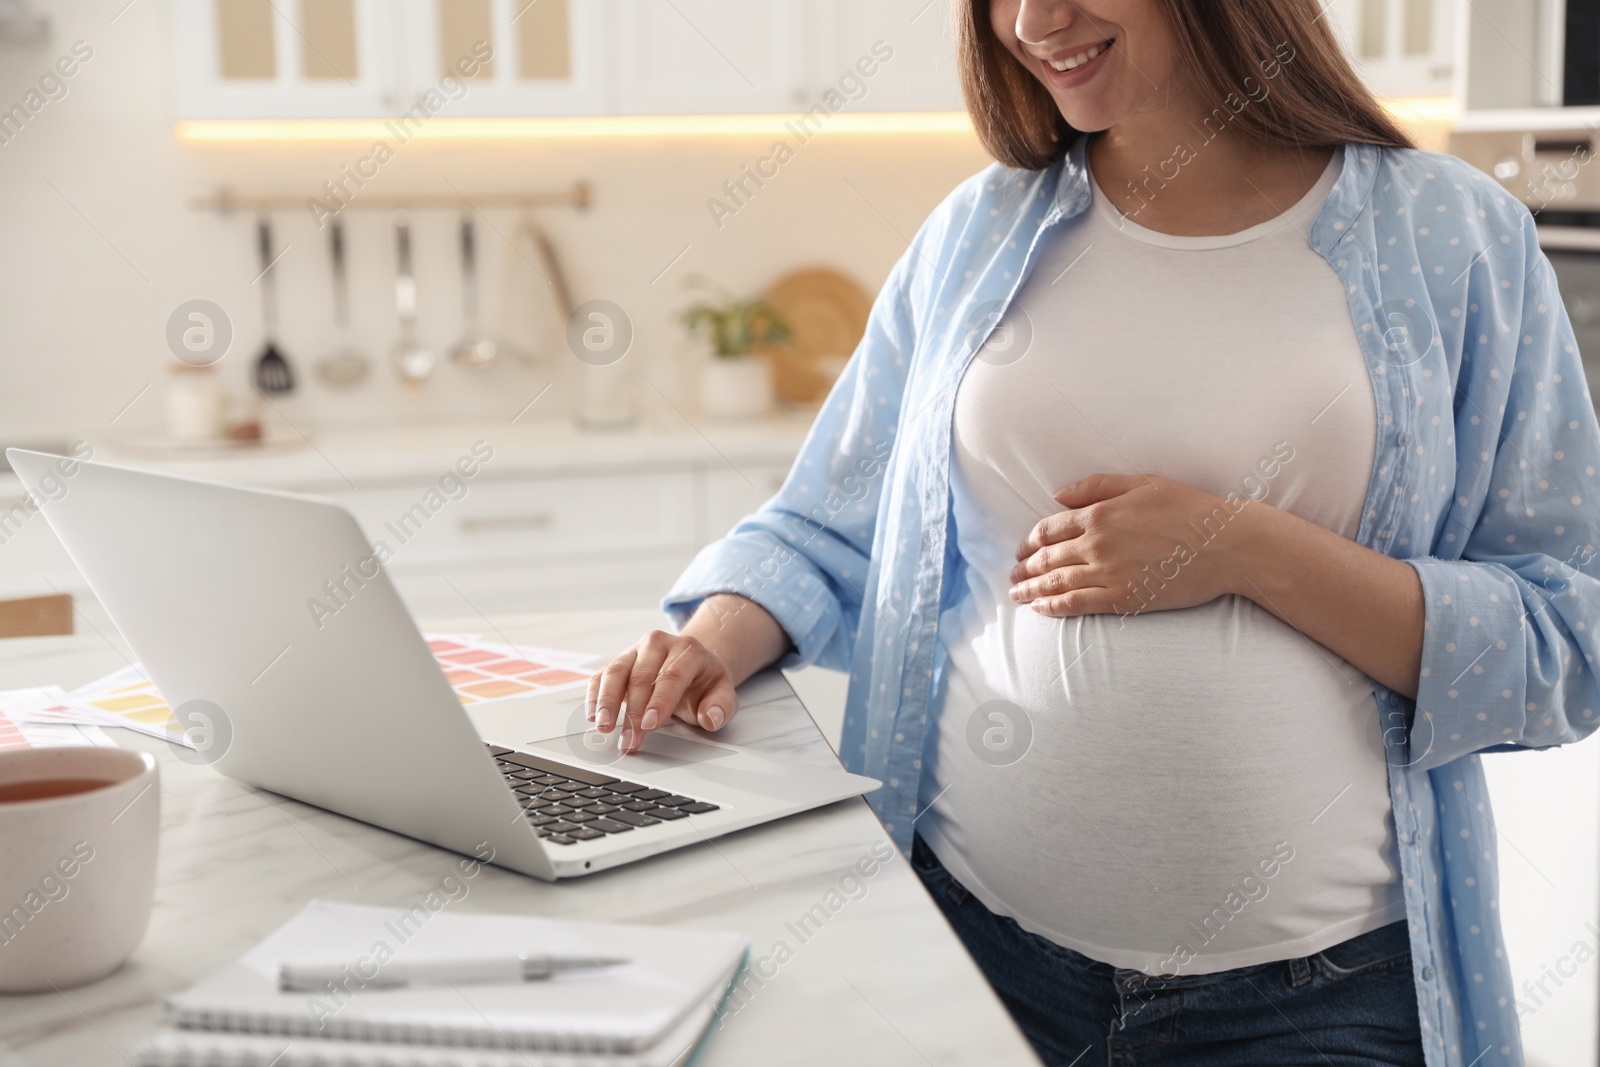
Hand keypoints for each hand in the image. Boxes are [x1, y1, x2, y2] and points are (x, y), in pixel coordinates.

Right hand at [587, 630, 737, 753]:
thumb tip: (711, 718)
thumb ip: (721, 707)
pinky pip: (601, 675)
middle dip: (634, 712)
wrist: (691, 664)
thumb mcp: (722, 693)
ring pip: (616, 672)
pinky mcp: (619, 661)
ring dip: (607, 702)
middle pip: (641, 676)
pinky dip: (594, 695)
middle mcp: (658, 644)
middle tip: (629, 739)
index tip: (650, 724)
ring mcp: (636, 651)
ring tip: (604, 726)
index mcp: (688, 650)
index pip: (671, 675)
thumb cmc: (704, 682)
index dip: (659, 701)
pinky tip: (592, 714)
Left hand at [1008, 473, 1258, 617]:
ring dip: (1031, 589)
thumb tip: (1058, 494)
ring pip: (1056, 583)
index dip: (1031, 540)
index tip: (1022, 549)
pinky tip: (1040, 609)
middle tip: (1012, 576)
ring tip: (1017, 594)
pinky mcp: (1123, 599)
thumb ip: (1097, 486)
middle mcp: (1097, 544)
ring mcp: (1108, 573)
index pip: (1050, 528)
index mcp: (1100, 514)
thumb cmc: (1189, 509)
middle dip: (1025, 568)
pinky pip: (1077, 604)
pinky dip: (1053, 607)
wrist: (1225, 545)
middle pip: (1047, 558)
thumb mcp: (1143, 483)